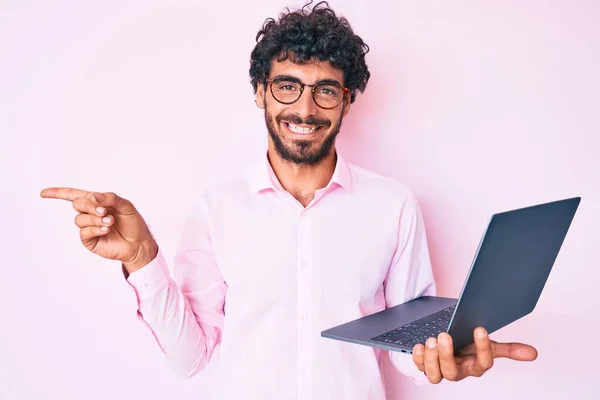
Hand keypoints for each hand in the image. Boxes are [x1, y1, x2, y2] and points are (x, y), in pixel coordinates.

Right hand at [40, 187, 157, 273]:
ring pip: (80, 219)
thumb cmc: (133, 223)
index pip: (74, 195)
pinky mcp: (89, 240)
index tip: (43, 193)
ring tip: (110, 222)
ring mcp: (88, 227)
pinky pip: (84, 232)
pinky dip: (95, 229)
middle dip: (89, 205)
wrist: (139, 242)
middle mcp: (90, 214)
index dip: (58, 193)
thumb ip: (109, 198)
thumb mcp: (125, 205)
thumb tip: (92, 197)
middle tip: (105, 211)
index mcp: (96, 203)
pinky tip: (106, 230)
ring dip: (95, 219)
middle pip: (77, 204)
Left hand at [412, 327, 537, 383]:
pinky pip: (419, 367)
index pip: (483, 363)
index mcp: (476, 365)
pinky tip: (419, 344)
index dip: (483, 347)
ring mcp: (440, 370)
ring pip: (434, 375)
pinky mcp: (425, 365)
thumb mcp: (488, 345)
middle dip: (447, 355)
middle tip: (444, 335)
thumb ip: (509, 350)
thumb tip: (534, 354)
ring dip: (431, 358)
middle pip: (452, 373)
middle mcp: (458, 371)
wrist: (451, 345)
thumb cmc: (470, 347)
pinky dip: (417, 357)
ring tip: (432, 340)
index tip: (479, 328)